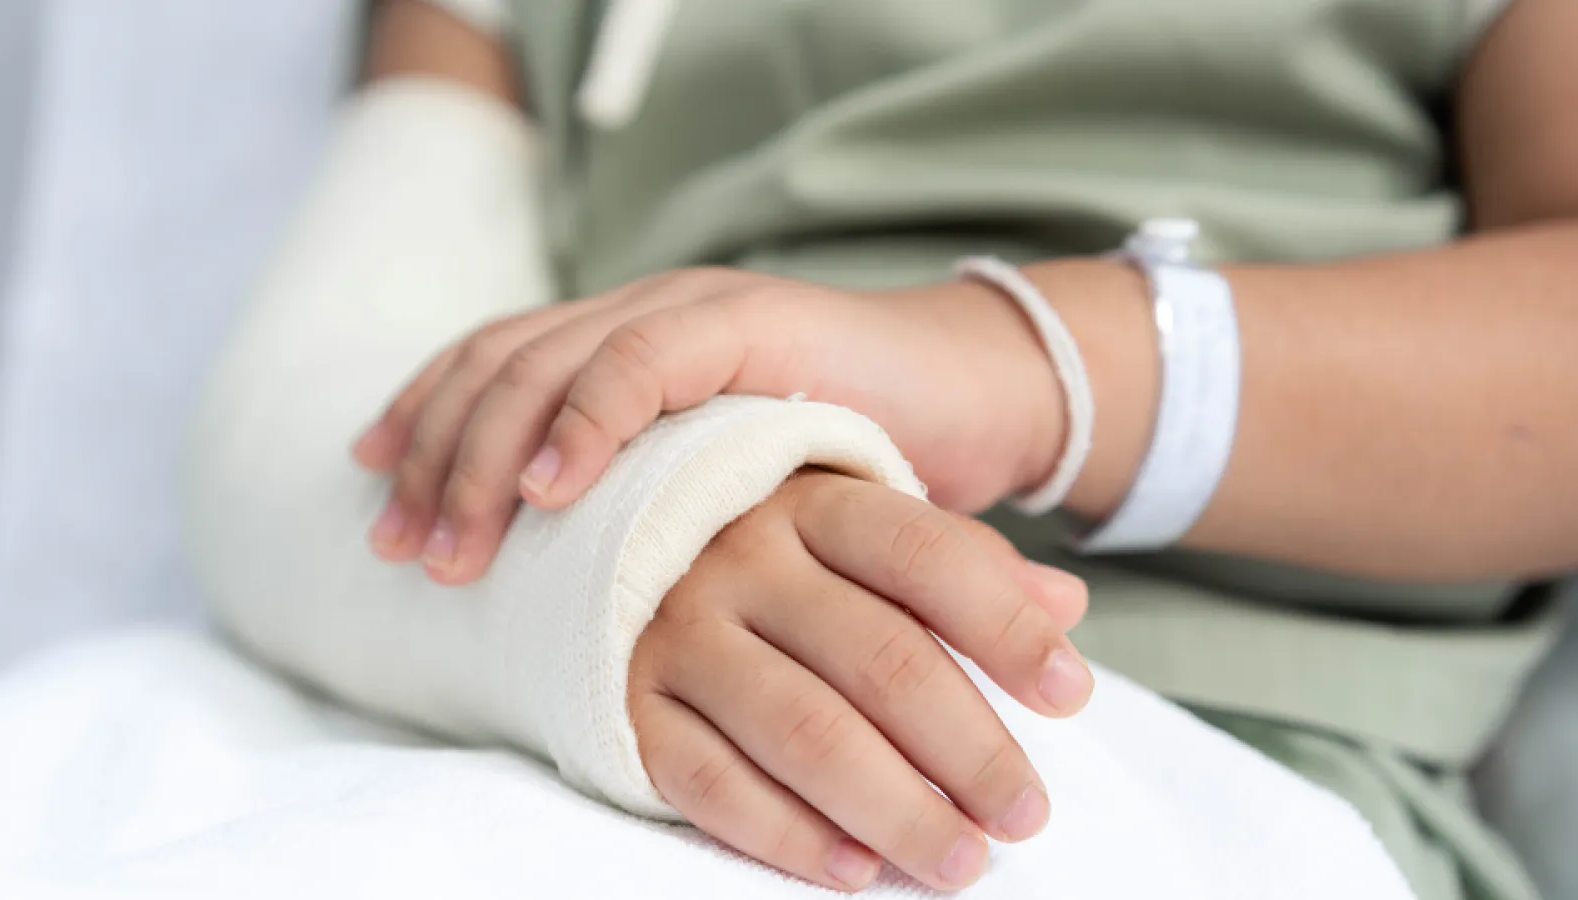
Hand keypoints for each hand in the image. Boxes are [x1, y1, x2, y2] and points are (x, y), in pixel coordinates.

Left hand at [356, 267, 1061, 584]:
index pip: (495, 361)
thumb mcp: (716, 483)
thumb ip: (636, 498)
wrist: (970, 397)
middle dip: (437, 457)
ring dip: (488, 456)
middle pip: (502, 364)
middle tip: (399, 549)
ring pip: (551, 362)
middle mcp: (647, 311)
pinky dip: (589, 423)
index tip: (374, 495)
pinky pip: (648, 364)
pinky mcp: (756, 325)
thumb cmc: (844, 460)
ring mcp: (697, 309)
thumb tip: (542, 572)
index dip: (423, 419)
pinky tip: (549, 490)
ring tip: (454, 547)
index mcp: (626, 338)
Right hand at [627, 470, 1091, 892]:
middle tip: (1024, 812)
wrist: (603, 555)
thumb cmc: (769, 555)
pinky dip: (787, 833)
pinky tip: (855, 867)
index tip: (1071, 695)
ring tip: (960, 859)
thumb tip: (1065, 604)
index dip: (1006, 628)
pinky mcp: (627, 704)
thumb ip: (961, 563)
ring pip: (802, 730)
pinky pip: (709, 782)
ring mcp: (678, 631)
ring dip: (894, 808)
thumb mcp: (861, 531)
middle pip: (877, 659)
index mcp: (813, 503)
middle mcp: (742, 558)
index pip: (927, 557)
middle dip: (967, 747)